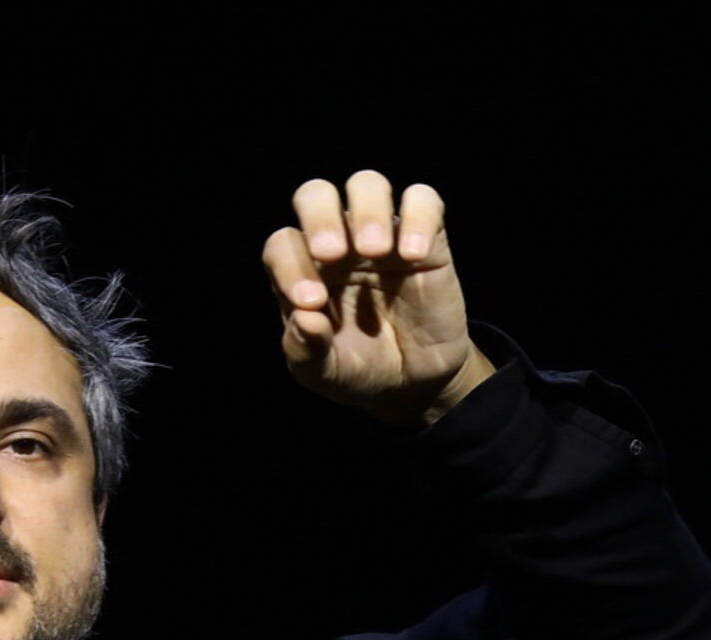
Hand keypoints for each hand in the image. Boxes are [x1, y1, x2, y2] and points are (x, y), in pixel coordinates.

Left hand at [262, 170, 494, 428]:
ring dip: (367, 210)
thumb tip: (304, 319)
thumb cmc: (358, 368)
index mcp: (302, 268)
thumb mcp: (323, 372)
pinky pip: (424, 202)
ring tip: (376, 251)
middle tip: (331, 254)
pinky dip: (419, 217)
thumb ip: (305, 350)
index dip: (289, 266)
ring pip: (367, 185)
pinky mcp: (426, 239)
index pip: (284, 245)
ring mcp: (381, 235)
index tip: (311, 303)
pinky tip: (415, 254)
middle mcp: (337, 241)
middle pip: (316, 195)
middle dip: (320, 217)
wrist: (413, 383)